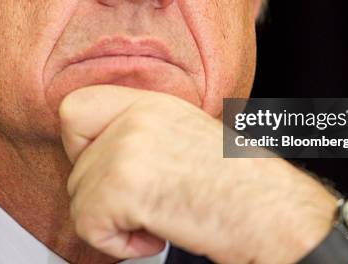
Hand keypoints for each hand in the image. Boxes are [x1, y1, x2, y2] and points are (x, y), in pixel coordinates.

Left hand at [60, 85, 338, 263]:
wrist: (273, 211)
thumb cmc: (240, 184)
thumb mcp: (184, 134)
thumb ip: (137, 131)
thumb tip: (94, 152)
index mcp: (149, 103)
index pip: (73, 109)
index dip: (80, 145)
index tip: (107, 167)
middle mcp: (135, 117)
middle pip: (76, 165)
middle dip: (103, 196)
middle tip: (146, 203)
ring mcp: (128, 148)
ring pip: (80, 200)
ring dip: (115, 223)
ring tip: (159, 218)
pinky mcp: (125, 185)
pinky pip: (88, 226)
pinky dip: (118, 245)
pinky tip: (157, 234)